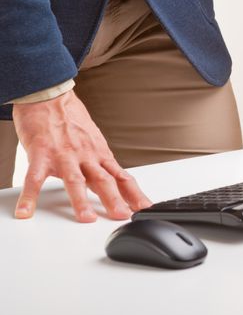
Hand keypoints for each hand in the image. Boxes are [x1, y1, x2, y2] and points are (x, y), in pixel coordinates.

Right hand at [12, 91, 151, 221]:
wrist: (49, 96)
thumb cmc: (71, 119)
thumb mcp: (94, 141)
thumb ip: (102, 163)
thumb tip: (115, 183)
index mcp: (100, 155)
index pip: (122, 178)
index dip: (135, 195)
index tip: (144, 209)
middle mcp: (86, 156)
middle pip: (104, 180)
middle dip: (114, 199)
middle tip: (122, 216)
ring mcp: (64, 155)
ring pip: (75, 180)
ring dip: (81, 200)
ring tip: (86, 218)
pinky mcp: (41, 153)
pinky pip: (34, 178)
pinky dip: (30, 196)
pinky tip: (26, 210)